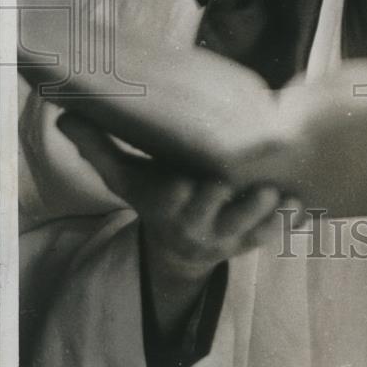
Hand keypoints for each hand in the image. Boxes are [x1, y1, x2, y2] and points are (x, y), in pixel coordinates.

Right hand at [57, 112, 301, 282]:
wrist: (177, 249)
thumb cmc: (153, 197)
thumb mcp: (124, 177)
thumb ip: (98, 147)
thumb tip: (63, 116)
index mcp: (166, 204)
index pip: (172, 200)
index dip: (181, 194)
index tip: (186, 182)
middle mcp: (197, 223)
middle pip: (215, 213)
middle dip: (231, 201)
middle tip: (252, 184)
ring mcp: (227, 235)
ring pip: (250, 226)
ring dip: (266, 211)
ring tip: (280, 192)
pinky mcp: (252, 240)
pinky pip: (275, 234)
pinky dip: (289, 222)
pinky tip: (302, 206)